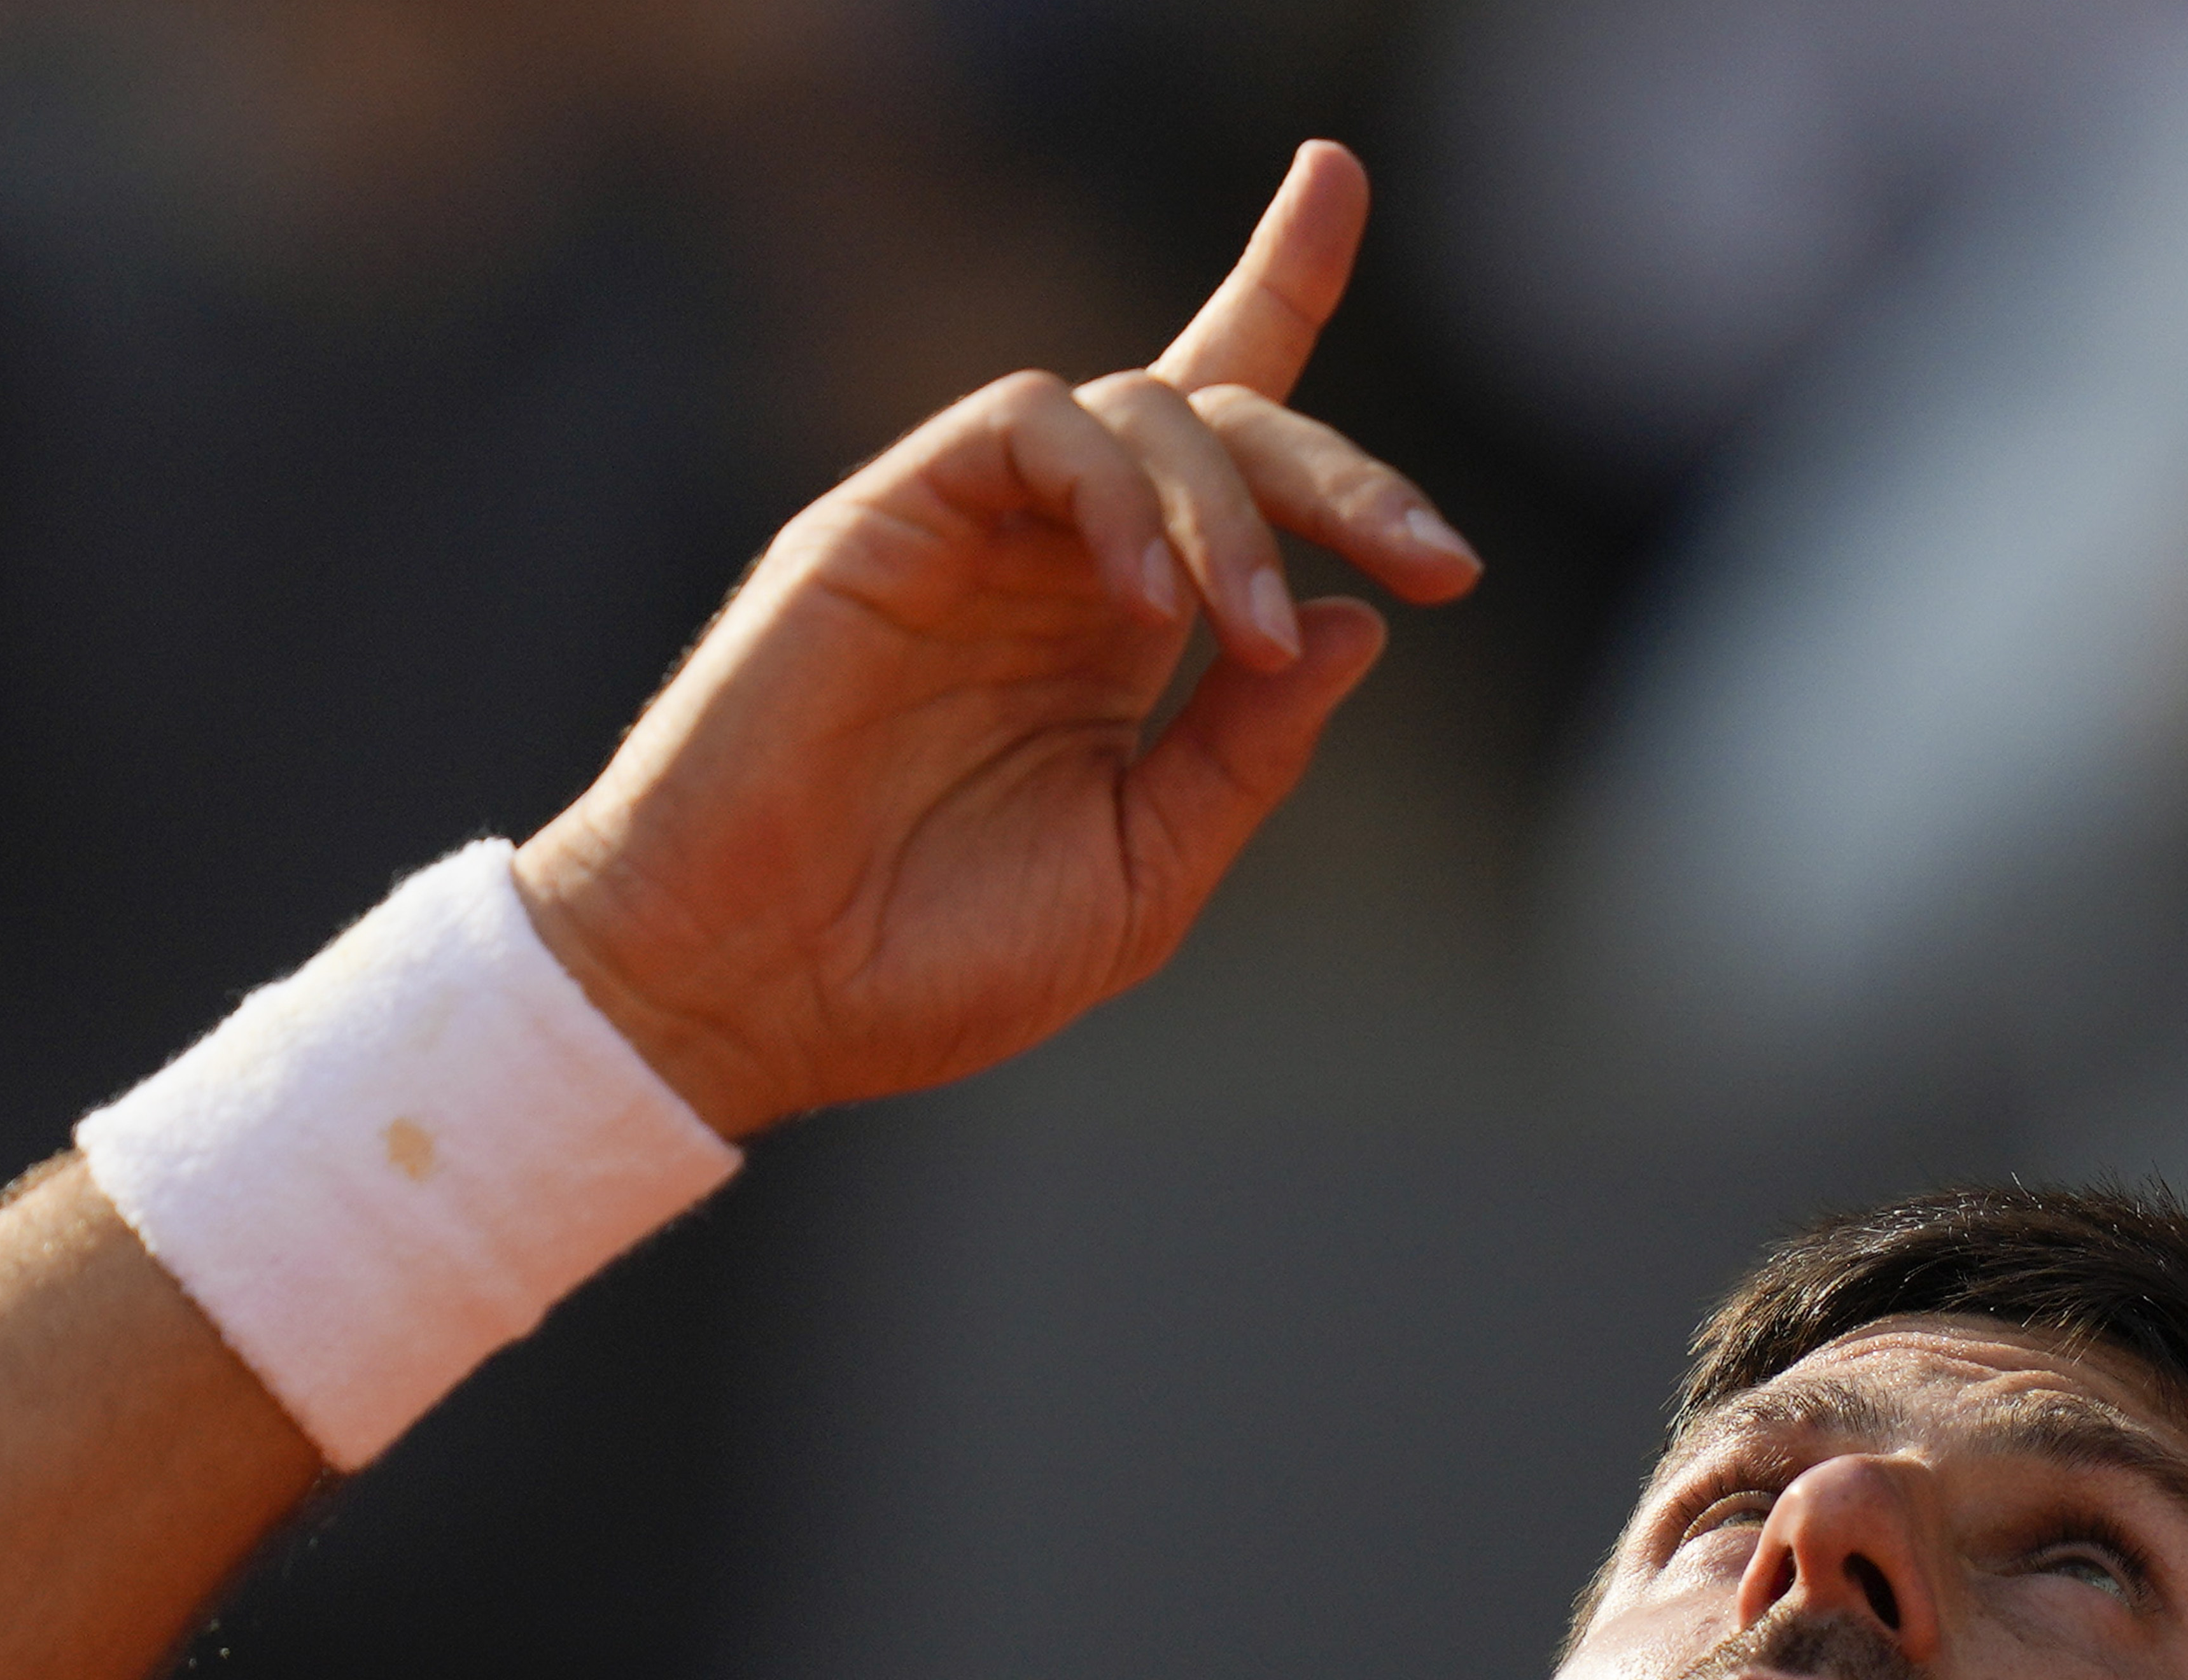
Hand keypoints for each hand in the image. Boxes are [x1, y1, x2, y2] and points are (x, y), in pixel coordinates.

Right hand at [512, 140, 1479, 1139]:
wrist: (749, 990)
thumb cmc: (927, 960)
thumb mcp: (1142, 872)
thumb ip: (1249, 750)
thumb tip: (1357, 623)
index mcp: (1114, 631)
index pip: (1219, 442)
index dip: (1280, 294)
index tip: (1339, 181)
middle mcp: (1053, 559)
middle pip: (1221, 414)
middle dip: (1343, 473)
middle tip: (1438, 558)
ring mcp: (972, 530)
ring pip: (1142, 407)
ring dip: (1234, 514)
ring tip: (1246, 637)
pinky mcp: (887, 515)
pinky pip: (1028, 424)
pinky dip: (1118, 493)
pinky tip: (1155, 607)